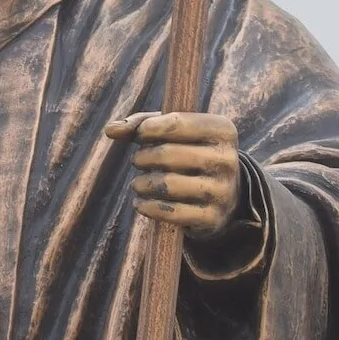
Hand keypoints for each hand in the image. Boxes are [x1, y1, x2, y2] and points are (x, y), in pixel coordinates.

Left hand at [103, 110, 240, 241]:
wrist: (225, 195)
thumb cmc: (191, 153)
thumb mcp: (175, 132)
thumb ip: (142, 125)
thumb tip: (111, 130)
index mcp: (222, 129)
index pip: (176, 123)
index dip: (148, 129)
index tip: (139, 135)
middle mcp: (227, 159)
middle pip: (168, 154)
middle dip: (143, 158)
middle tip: (137, 161)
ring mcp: (222, 190)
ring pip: (168, 185)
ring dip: (142, 184)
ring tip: (137, 184)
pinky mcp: (213, 217)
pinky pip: (172, 213)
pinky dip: (148, 207)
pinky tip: (141, 203)